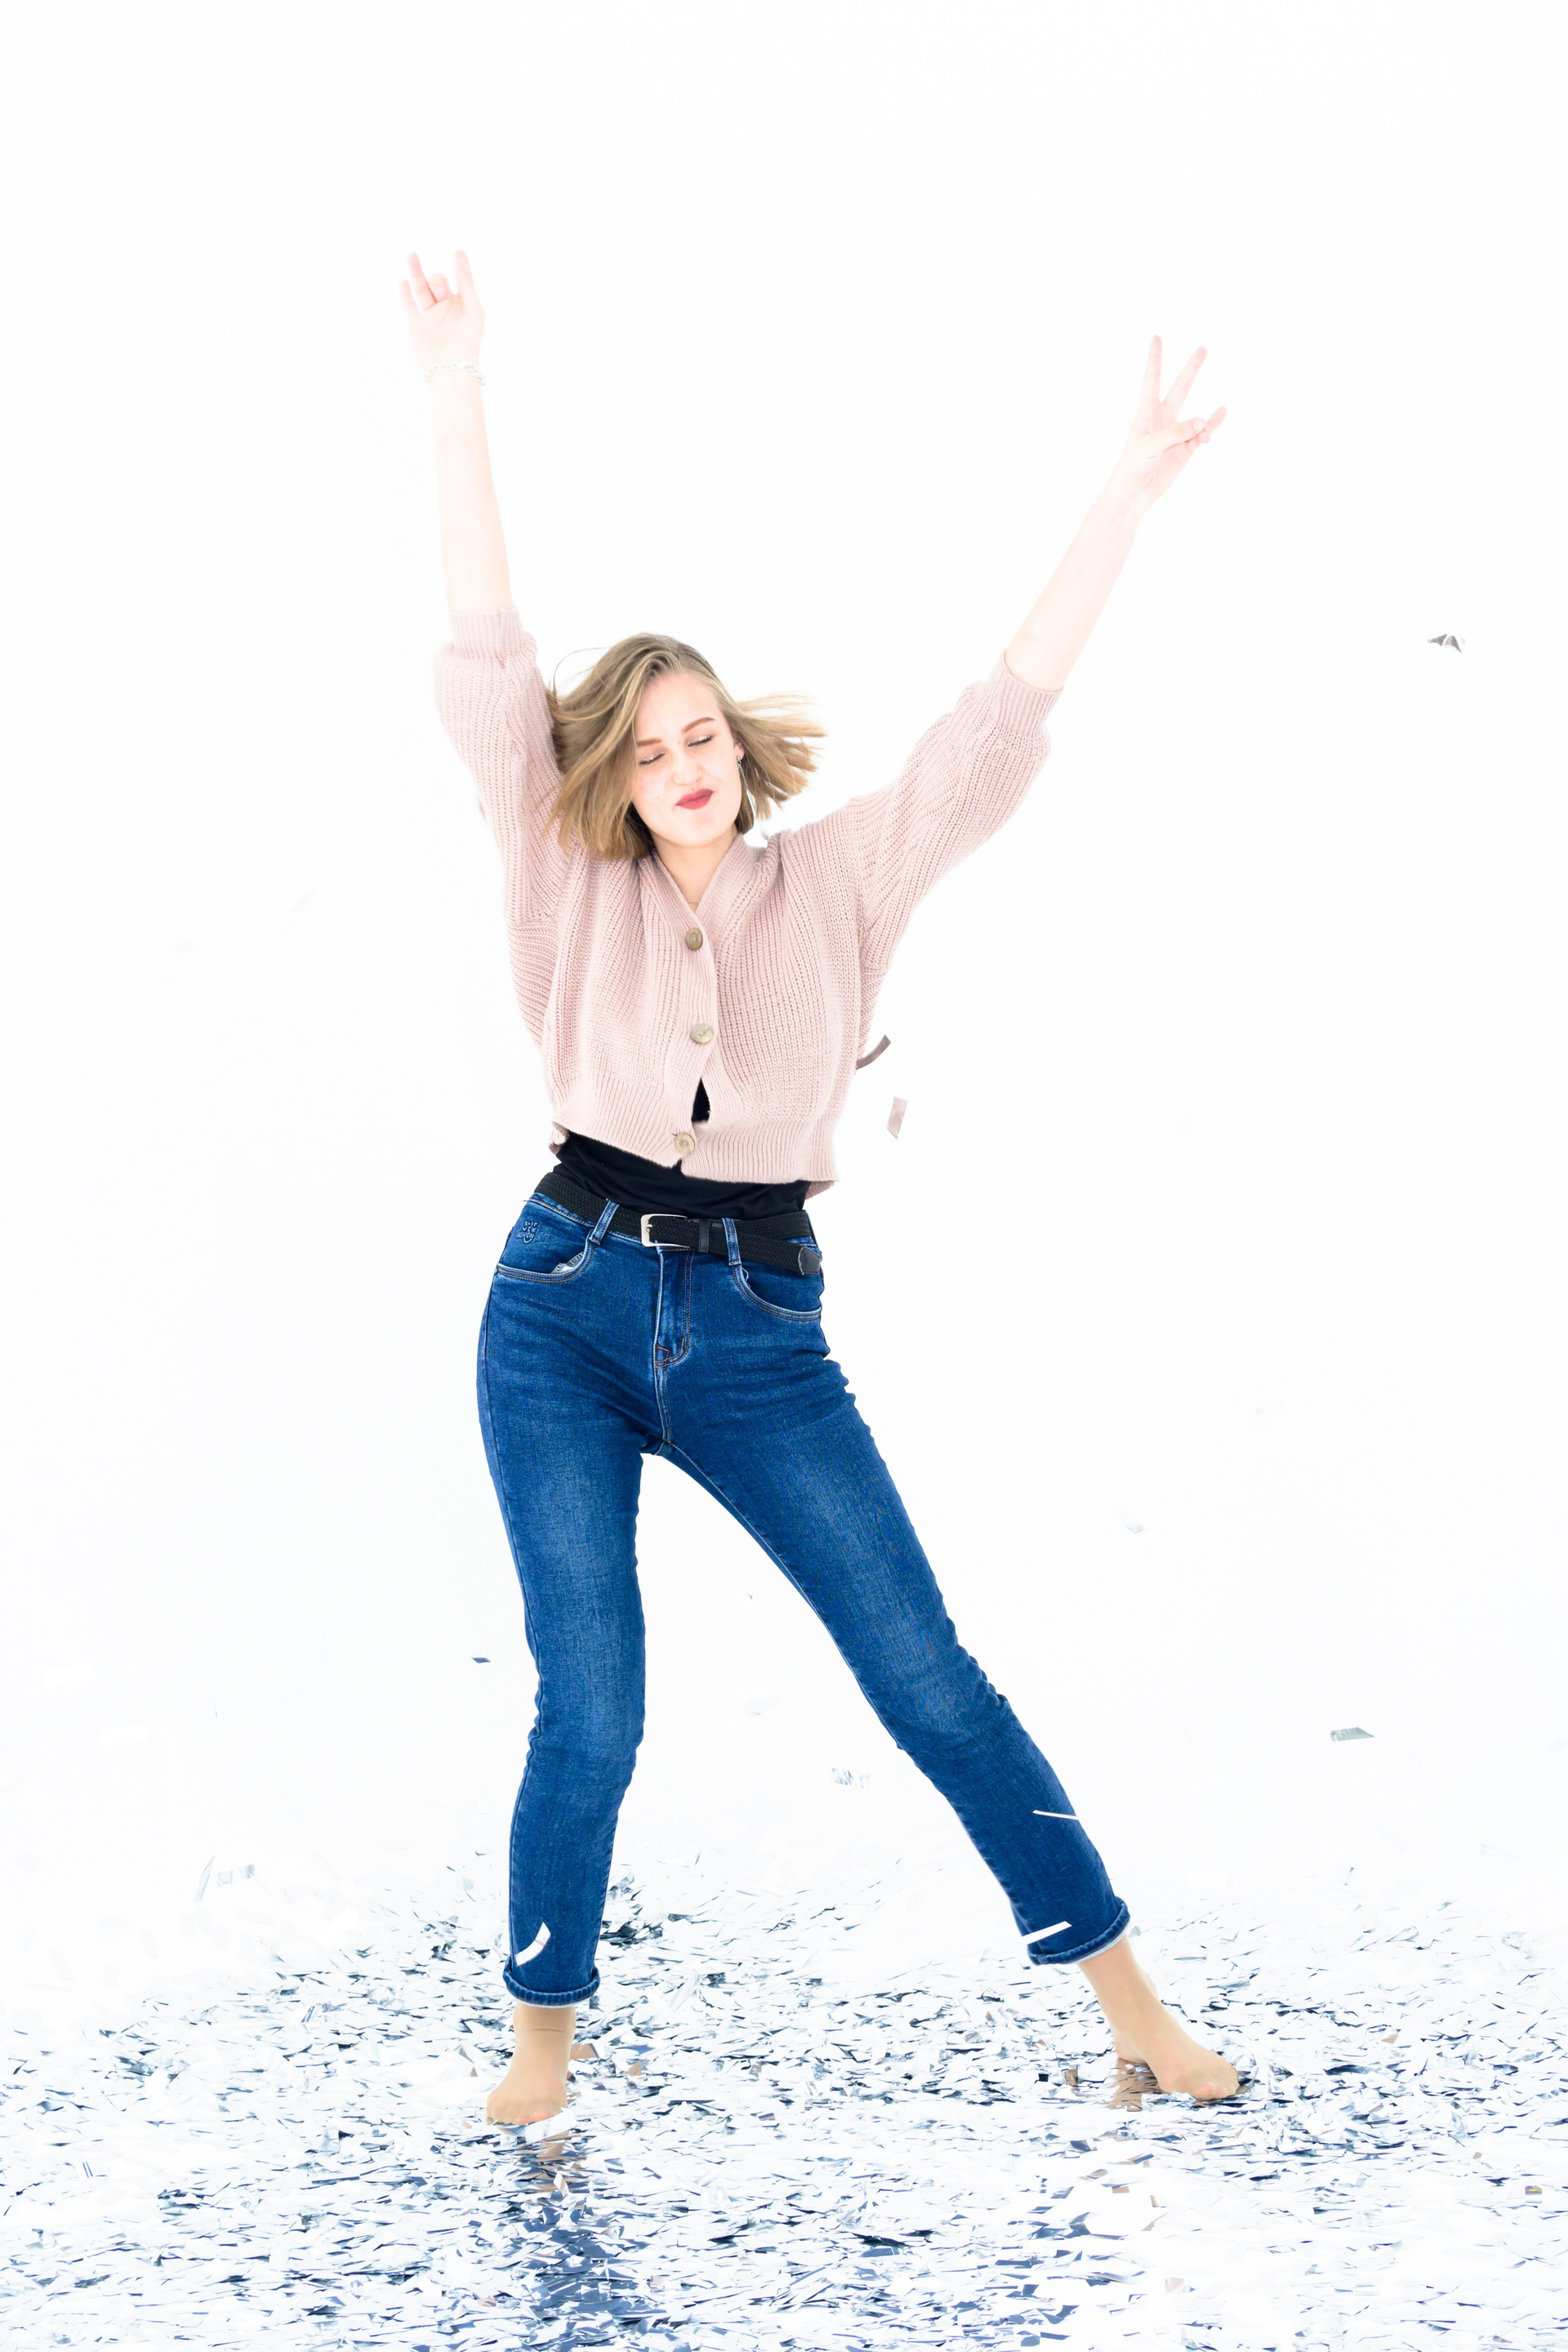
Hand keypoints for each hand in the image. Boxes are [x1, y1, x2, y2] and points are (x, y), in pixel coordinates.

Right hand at [400, 249, 483, 369]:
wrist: (452, 367)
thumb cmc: (468, 341)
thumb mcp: (473, 310)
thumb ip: (466, 285)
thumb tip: (460, 258)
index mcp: (462, 304)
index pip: (459, 280)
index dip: (459, 266)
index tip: (458, 252)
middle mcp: (445, 308)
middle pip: (438, 282)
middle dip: (439, 282)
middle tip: (441, 292)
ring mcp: (430, 315)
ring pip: (421, 289)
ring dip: (416, 272)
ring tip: (411, 256)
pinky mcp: (416, 324)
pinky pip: (409, 306)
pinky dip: (405, 294)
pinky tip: (402, 281)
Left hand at [1104, 336, 1224, 518]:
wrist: (1134, 494)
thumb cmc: (1132, 467)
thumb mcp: (1149, 446)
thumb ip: (1176, 432)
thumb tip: (1201, 421)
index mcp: (1147, 413)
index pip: (1152, 379)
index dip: (1155, 359)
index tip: (1156, 337)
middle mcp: (1162, 419)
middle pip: (1180, 388)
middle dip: (1191, 369)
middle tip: (1203, 349)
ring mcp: (1175, 434)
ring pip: (1194, 416)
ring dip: (1203, 421)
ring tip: (1209, 426)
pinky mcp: (1184, 450)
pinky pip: (1202, 434)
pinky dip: (1212, 425)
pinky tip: (1221, 413)